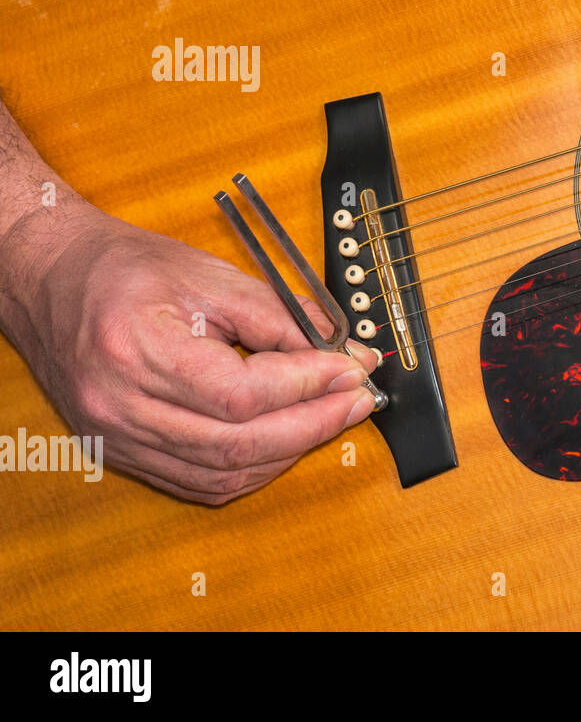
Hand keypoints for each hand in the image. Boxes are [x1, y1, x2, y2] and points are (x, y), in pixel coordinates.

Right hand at [3, 199, 377, 503]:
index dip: (310, 386)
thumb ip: (279, 316)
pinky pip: (199, 481)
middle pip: (238, 444)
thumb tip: (341, 351)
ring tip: (330, 418)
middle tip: (358, 400)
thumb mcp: (210, 275)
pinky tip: (283, 440)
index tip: (353, 369)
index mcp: (137, 352)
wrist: (50, 279)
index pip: (244, 394)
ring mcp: (116, 438)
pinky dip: (251, 467)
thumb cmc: (123, 269)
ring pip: (222, 473)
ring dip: (288, 451)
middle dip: (314, 425)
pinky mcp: (120, 453)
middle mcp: (121, 407)